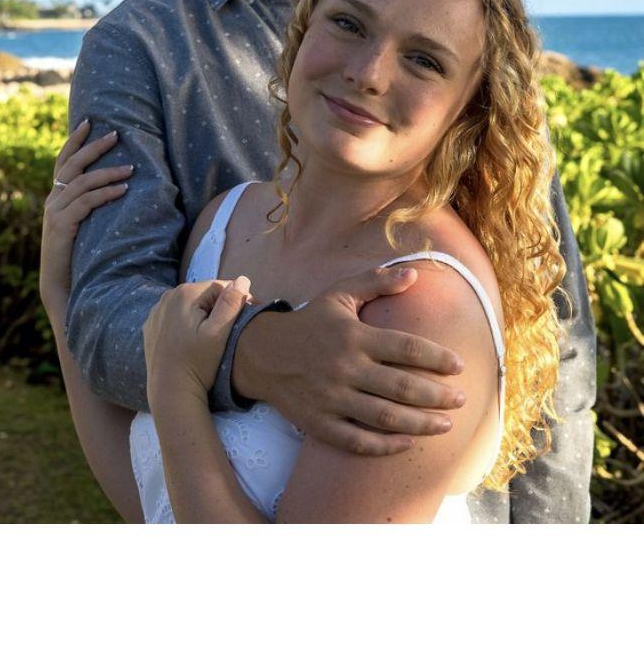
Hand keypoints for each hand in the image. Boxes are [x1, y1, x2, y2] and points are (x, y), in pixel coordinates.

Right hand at [39, 119, 131, 319]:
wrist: (60, 286)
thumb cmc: (77, 257)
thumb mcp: (80, 226)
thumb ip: (88, 206)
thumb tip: (116, 187)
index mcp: (55, 197)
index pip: (62, 161)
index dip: (74, 140)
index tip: (89, 121)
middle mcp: (52, 200)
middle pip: (72, 164)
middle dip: (93, 147)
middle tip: (115, 134)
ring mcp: (54, 212)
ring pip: (81, 182)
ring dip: (108, 172)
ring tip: (130, 167)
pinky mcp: (61, 225)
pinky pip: (86, 203)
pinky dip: (105, 193)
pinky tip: (123, 189)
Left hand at [144, 277, 252, 408]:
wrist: (170, 392)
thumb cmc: (198, 364)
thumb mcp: (219, 334)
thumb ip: (230, 304)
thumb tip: (243, 279)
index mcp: (185, 293)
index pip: (220, 286)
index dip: (236, 300)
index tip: (245, 318)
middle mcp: (166, 297)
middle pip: (203, 295)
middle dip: (218, 307)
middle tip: (229, 330)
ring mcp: (155, 311)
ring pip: (189, 305)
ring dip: (202, 314)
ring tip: (211, 337)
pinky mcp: (150, 326)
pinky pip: (174, 317)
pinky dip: (184, 323)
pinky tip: (191, 341)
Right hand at [235, 266, 466, 455]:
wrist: (260, 353)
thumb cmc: (309, 322)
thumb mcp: (338, 295)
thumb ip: (375, 283)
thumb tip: (414, 275)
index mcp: (353, 336)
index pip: (406, 348)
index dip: (438, 358)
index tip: (459, 366)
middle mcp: (344, 368)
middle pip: (403, 387)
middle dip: (439, 396)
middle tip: (462, 400)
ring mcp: (331, 398)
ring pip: (387, 418)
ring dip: (422, 423)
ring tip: (446, 424)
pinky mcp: (319, 422)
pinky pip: (358, 440)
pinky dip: (386, 446)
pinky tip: (408, 442)